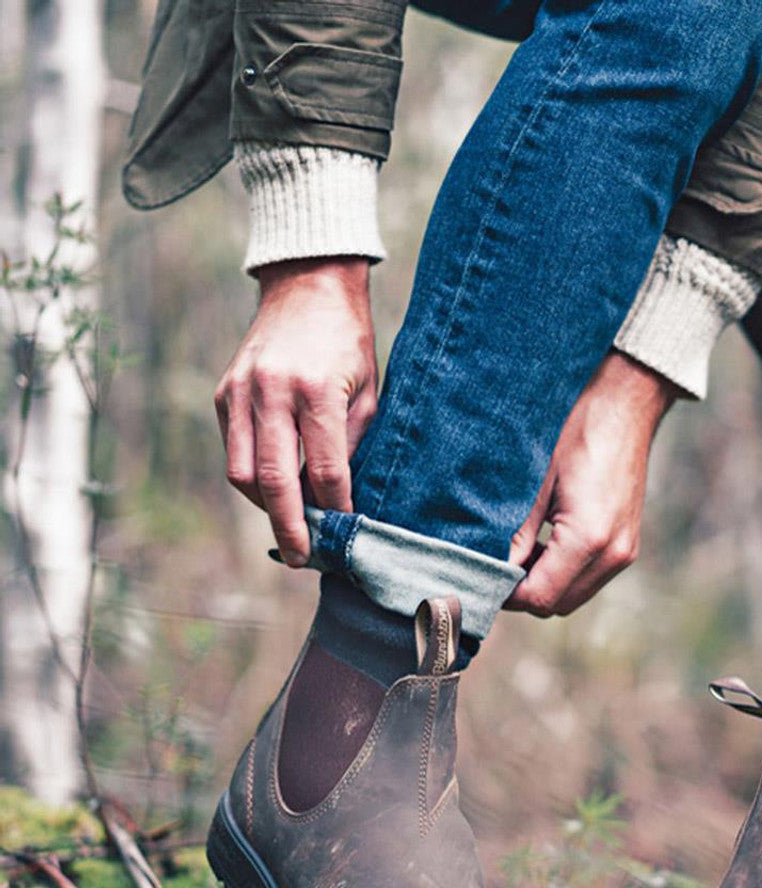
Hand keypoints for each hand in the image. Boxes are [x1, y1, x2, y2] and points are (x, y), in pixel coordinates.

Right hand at [214, 257, 377, 565]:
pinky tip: (276, 491)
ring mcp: (240, 392)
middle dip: (289, 526)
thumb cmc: (349, 342)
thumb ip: (354, 444)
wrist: (307, 285)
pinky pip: (233, 451)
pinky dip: (252, 479)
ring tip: (291, 527)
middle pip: (273, 480)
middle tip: (303, 559)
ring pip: (241, 473)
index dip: (335, 508)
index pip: (325, 470)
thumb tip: (342, 499)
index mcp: (315, 391)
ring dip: (266, 507)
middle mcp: (271, 392)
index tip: (344, 534)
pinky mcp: (223, 393)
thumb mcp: (368, 391)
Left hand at [507, 352, 677, 615]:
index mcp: (589, 539)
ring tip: (518, 552)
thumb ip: (516, 532)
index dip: (505, 592)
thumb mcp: (535, 480)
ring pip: (572, 595)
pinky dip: (562, 572)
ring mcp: (624, 552)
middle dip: (522, 593)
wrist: (625, 404)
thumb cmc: (577, 429)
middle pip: (556, 604)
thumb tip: (493, 567)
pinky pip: (588, 578)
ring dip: (543, 583)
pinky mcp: (627, 545)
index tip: (481, 573)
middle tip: (494, 564)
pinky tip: (544, 544)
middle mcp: (613, 554)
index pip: (539, 596)